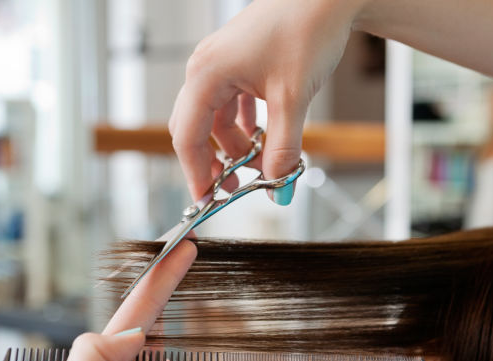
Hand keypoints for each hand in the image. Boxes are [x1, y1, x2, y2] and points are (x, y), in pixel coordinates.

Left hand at [55, 240, 197, 360]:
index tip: (177, 251)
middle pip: (146, 317)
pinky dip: (182, 342)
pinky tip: (183, 331)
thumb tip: (132, 334)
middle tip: (186, 251)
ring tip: (181, 278)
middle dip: (165, 282)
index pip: (130, 313)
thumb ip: (94, 356)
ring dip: (171, 306)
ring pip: (161, 336)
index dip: (156, 280)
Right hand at [169, 0, 366, 201]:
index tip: (208, 200)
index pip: (187, 136)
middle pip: (196, 128)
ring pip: (216, 117)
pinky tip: (262, 137)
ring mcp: (223, 63)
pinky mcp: (241, 62)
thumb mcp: (293, 97)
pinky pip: (232, 103)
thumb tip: (279, 186)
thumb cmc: (305, 28)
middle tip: (234, 188)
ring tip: (258, 164)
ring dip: (235, 145)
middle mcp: (207, 68)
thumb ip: (284, 147)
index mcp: (207, 74)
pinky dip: (245, 126)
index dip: (196, 173)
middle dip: (214, 161)